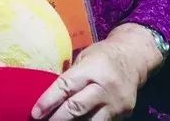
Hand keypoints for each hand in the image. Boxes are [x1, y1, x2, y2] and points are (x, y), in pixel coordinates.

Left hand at [31, 24, 162, 120]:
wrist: (134, 58)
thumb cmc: (103, 55)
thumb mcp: (85, 57)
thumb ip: (71, 75)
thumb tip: (50, 93)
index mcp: (92, 68)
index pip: (66, 87)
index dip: (48, 101)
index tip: (35, 112)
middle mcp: (104, 87)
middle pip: (76, 108)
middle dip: (57, 118)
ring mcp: (116, 104)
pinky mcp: (123, 114)